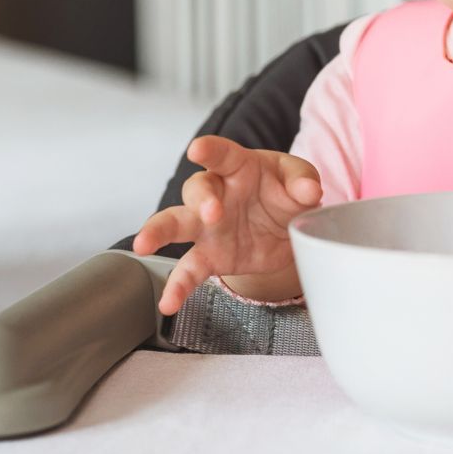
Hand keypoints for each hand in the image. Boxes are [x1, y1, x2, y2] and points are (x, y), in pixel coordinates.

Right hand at [130, 134, 323, 314]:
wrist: (286, 228)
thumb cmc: (285, 192)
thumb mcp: (299, 181)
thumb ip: (303, 181)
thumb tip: (309, 190)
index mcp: (238, 167)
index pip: (222, 154)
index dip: (210, 150)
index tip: (198, 150)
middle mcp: (217, 194)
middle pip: (196, 189)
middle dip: (200, 199)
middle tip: (211, 212)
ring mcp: (208, 227)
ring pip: (175, 224)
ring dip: (159, 232)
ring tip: (143, 244)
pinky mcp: (210, 256)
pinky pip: (188, 270)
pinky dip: (177, 287)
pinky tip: (167, 303)